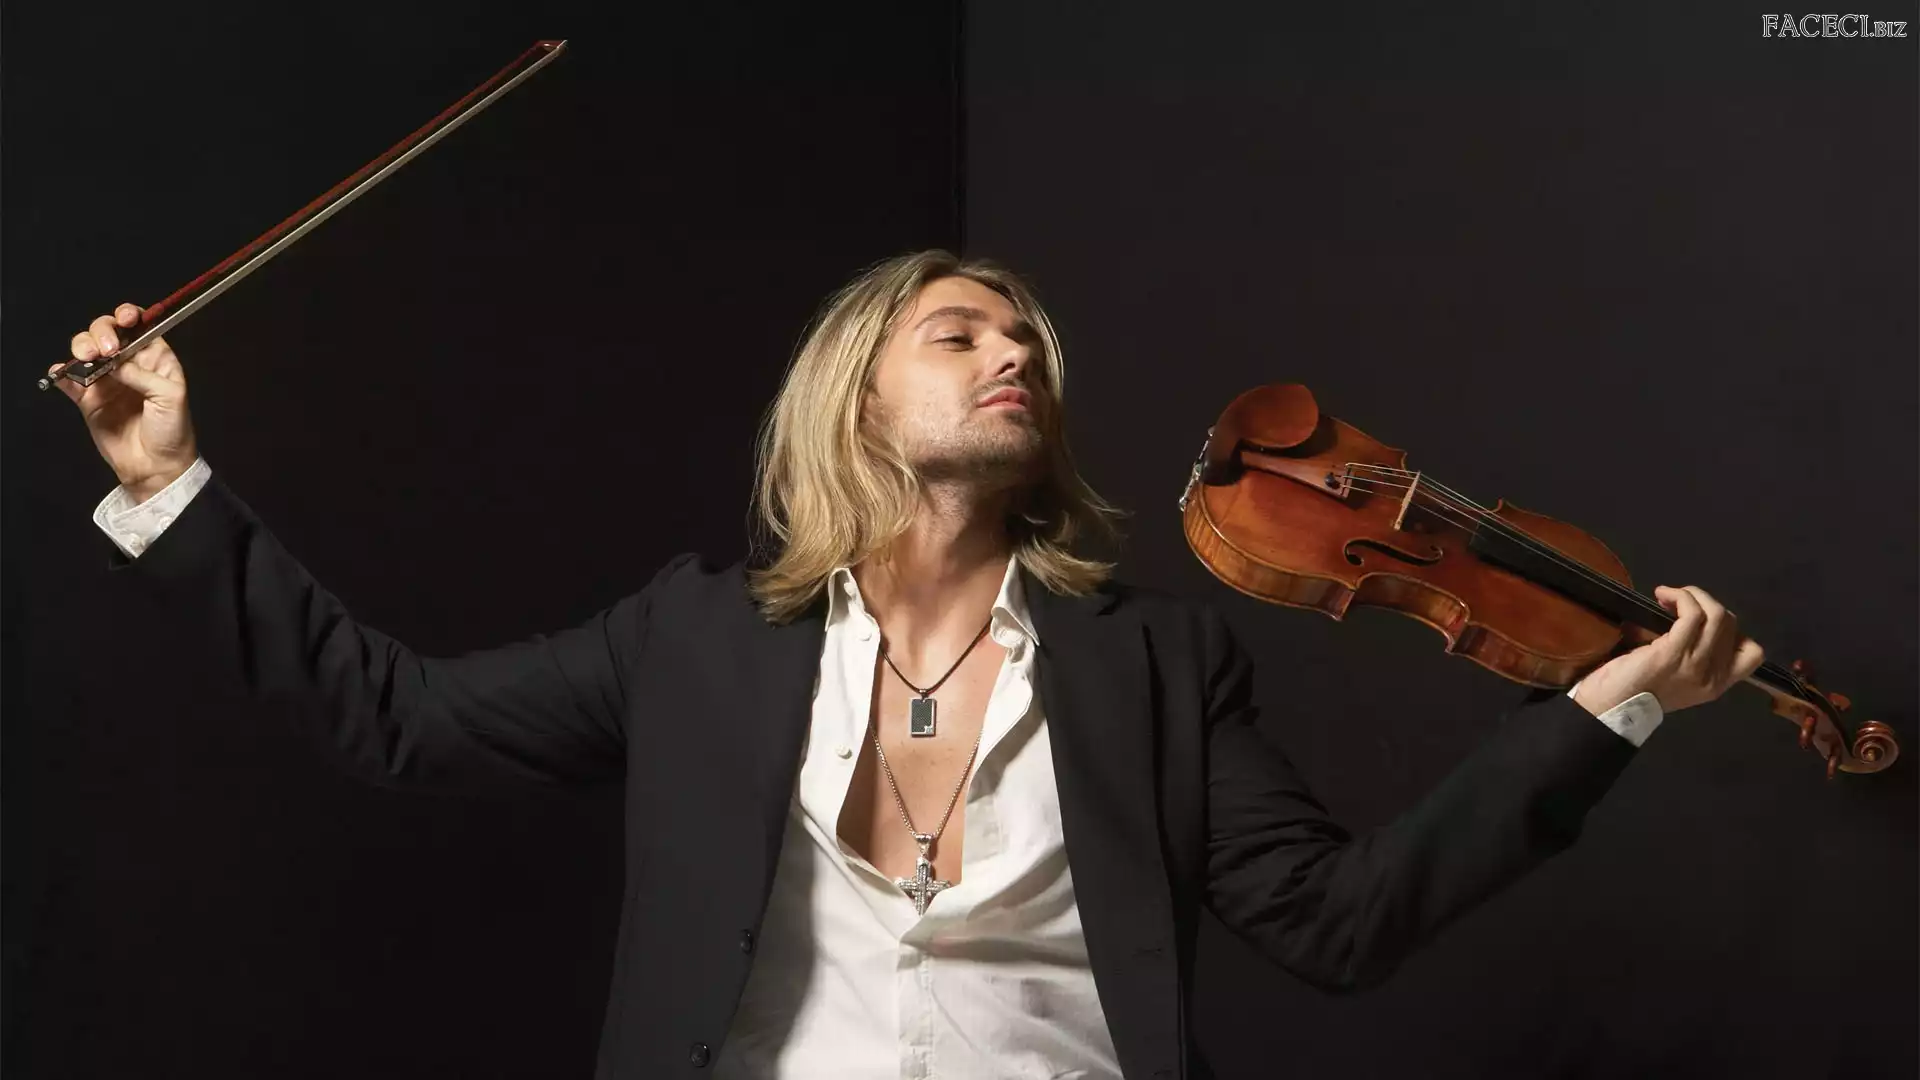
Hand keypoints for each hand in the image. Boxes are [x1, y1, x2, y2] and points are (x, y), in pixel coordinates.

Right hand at [54, 303, 196, 503]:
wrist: (156, 466)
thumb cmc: (172, 429)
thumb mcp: (170, 397)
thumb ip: (142, 375)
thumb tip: (114, 361)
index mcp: (155, 358)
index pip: (138, 327)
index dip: (129, 316)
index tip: (124, 318)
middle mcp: (129, 364)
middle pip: (107, 333)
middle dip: (102, 332)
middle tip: (105, 350)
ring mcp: (106, 380)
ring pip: (86, 350)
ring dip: (82, 347)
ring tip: (87, 358)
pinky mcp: (87, 399)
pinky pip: (69, 379)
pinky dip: (62, 372)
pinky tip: (63, 372)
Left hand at [1571, 585, 1765, 716]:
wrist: (1609, 708)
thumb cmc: (1636, 691)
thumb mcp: (1678, 680)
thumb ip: (1695, 659)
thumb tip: (1692, 620)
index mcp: (1718, 686)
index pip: (1752, 654)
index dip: (1733, 630)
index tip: (1704, 622)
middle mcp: (1714, 677)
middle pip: (1732, 625)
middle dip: (1707, 603)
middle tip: (1678, 602)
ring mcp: (1696, 665)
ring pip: (1716, 615)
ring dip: (1693, 595)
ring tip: (1669, 596)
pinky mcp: (1674, 652)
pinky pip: (1691, 613)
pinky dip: (1680, 596)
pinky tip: (1662, 595)